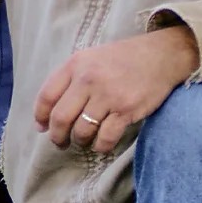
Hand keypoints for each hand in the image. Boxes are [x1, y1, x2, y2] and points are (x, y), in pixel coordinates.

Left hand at [33, 27, 199, 153]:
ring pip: (82, 130)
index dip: (41, 116)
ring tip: (82, 141)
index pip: (46, 96)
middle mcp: (88, 79)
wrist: (160, 55)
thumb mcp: (89, 58)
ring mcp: (108, 95)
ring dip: (79, 141)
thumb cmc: (121, 59)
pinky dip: (100, 146)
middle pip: (61, 117)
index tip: (41, 127)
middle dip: (57, 136)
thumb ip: (69, 78)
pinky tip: (101, 145)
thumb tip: (49, 111)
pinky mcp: (127, 110)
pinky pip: (105, 138)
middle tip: (60, 142)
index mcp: (75, 65)